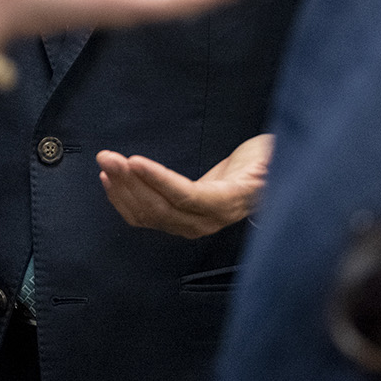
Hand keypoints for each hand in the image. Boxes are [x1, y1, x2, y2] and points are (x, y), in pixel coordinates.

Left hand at [98, 134, 271, 238]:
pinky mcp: (178, 220)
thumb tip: (271, 157)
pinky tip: (110, 181)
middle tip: (108, 156)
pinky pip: (145, 216)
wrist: (264, 178)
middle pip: (162, 208)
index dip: (160, 180)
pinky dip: (124, 199)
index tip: (134, 161)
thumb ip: (272, 159)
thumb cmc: (268, 160)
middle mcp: (207, 221)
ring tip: (106, 162)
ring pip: (149, 214)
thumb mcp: (274, 156)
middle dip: (131, 182)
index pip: (188, 196)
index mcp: (230, 203)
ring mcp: (191, 224)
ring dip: (123, 189)